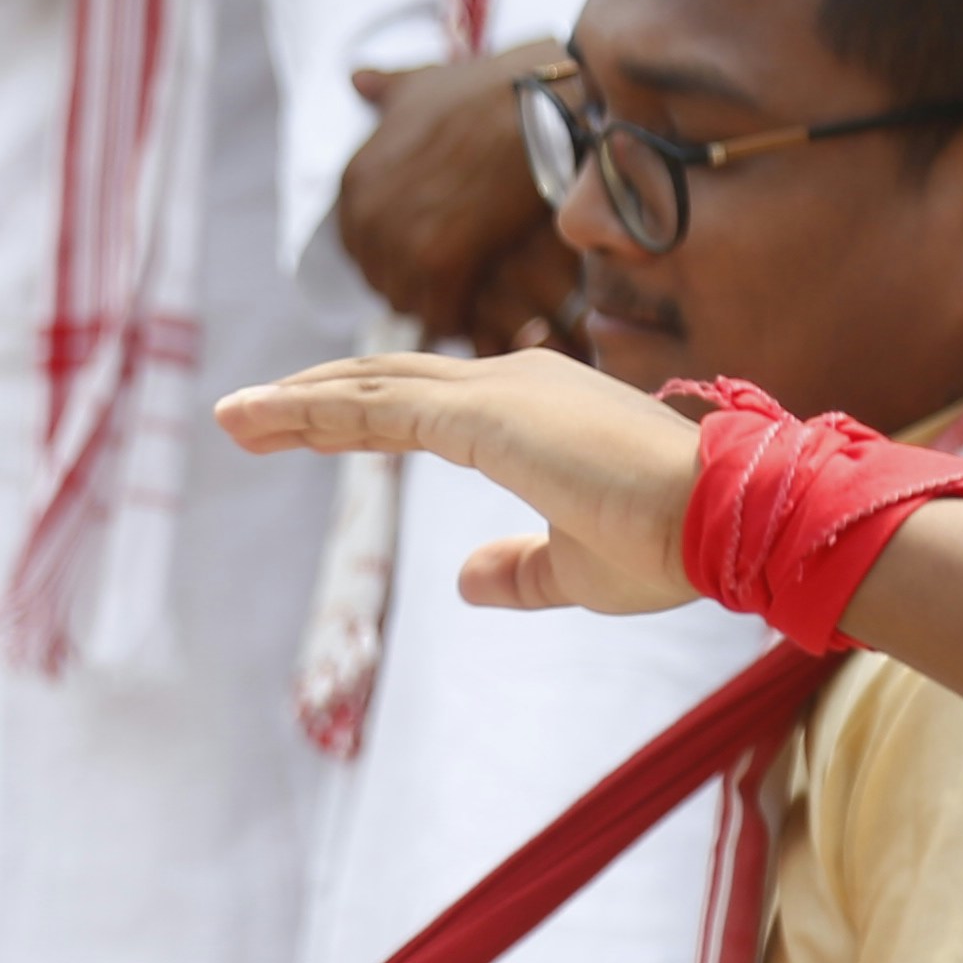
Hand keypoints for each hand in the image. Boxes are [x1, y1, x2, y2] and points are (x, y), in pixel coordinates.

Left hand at [214, 342, 709, 616]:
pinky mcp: (489, 415)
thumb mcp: (577, 570)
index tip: (290, 431)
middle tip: (238, 418)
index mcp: (531, 411)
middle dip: (308, 401)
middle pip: (384, 383)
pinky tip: (267, 421)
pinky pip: (382, 408)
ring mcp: (501, 390)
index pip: (418, 404)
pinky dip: (318, 411)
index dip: (350, 415)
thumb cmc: (672, 543)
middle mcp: (512, 383)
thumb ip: (519, 571)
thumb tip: (464, 579)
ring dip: (296, 403)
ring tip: (230, 416)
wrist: (732, 522)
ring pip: (372, 387)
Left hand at [334, 52, 567, 342]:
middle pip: (380, 278)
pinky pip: (441, 313)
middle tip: (452, 281)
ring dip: (436, 304)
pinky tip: (485, 308)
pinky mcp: (440, 263)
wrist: (534, 106)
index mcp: (355, 180)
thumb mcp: (419, 84)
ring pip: (408, 301)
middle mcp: (367, 215)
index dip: (392, 251)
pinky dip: (461, 317)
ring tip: (469, 296)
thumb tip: (355, 77)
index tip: (425, 252)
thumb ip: (383, 90)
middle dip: (412, 282)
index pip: (358, 243)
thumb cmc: (485, 91)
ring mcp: (400, 241)